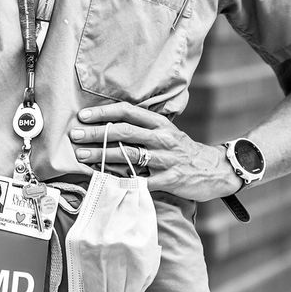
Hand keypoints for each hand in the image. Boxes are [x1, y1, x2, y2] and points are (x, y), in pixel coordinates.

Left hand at [69, 101, 240, 201]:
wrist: (215, 170)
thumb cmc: (183, 151)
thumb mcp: (166, 132)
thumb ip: (142, 128)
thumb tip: (109, 124)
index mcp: (159, 123)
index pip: (128, 112)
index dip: (104, 112)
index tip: (83, 116)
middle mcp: (162, 138)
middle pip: (124, 131)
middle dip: (97, 133)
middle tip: (75, 136)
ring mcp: (166, 159)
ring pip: (129, 154)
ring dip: (103, 155)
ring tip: (83, 155)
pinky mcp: (170, 179)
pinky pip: (141, 180)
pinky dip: (122, 180)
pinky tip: (104, 180)